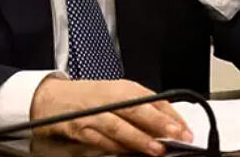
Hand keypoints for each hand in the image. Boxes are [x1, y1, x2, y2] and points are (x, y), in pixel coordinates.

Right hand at [30, 77, 191, 154]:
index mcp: (124, 89)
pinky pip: (101, 141)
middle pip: (138, 110)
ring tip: (156, 149)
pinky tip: (129, 153)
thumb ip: (143, 108)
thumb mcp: (120, 95)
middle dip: (159, 124)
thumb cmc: (92, 98)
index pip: (153, 99)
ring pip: (120, 128)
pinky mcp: (81, 130)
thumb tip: (170, 124)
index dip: (170, 115)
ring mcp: (95, 115)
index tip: (185, 129)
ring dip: (140, 140)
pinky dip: (116, 148)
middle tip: (176, 136)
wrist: (55, 99)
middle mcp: (110, 99)